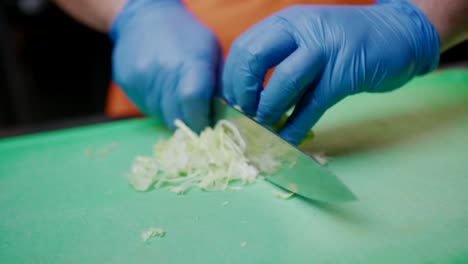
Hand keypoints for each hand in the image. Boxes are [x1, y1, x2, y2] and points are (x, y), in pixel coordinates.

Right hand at [110, 0, 221, 131]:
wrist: (144, 17)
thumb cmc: (186, 34)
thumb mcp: (211, 50)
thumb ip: (219, 83)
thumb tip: (226, 113)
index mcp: (190, 62)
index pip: (194, 101)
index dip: (202, 119)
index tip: (208, 122)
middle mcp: (163, 72)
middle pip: (177, 117)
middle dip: (190, 122)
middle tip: (196, 113)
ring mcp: (142, 79)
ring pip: (162, 116)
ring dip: (173, 114)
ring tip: (177, 95)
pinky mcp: (128, 84)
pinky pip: (146, 108)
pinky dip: (158, 106)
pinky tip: (161, 89)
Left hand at [222, 0, 438, 143]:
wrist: (398, 34)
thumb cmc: (345, 41)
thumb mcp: (306, 37)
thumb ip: (278, 57)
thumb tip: (246, 94)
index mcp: (285, 22)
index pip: (243, 48)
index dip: (231, 80)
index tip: (230, 103)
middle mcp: (301, 31)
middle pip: (254, 60)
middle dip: (242, 94)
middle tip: (244, 116)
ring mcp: (324, 51)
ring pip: (282, 83)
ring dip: (268, 112)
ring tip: (262, 130)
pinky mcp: (344, 74)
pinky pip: (312, 105)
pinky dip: (296, 127)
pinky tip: (286, 141)